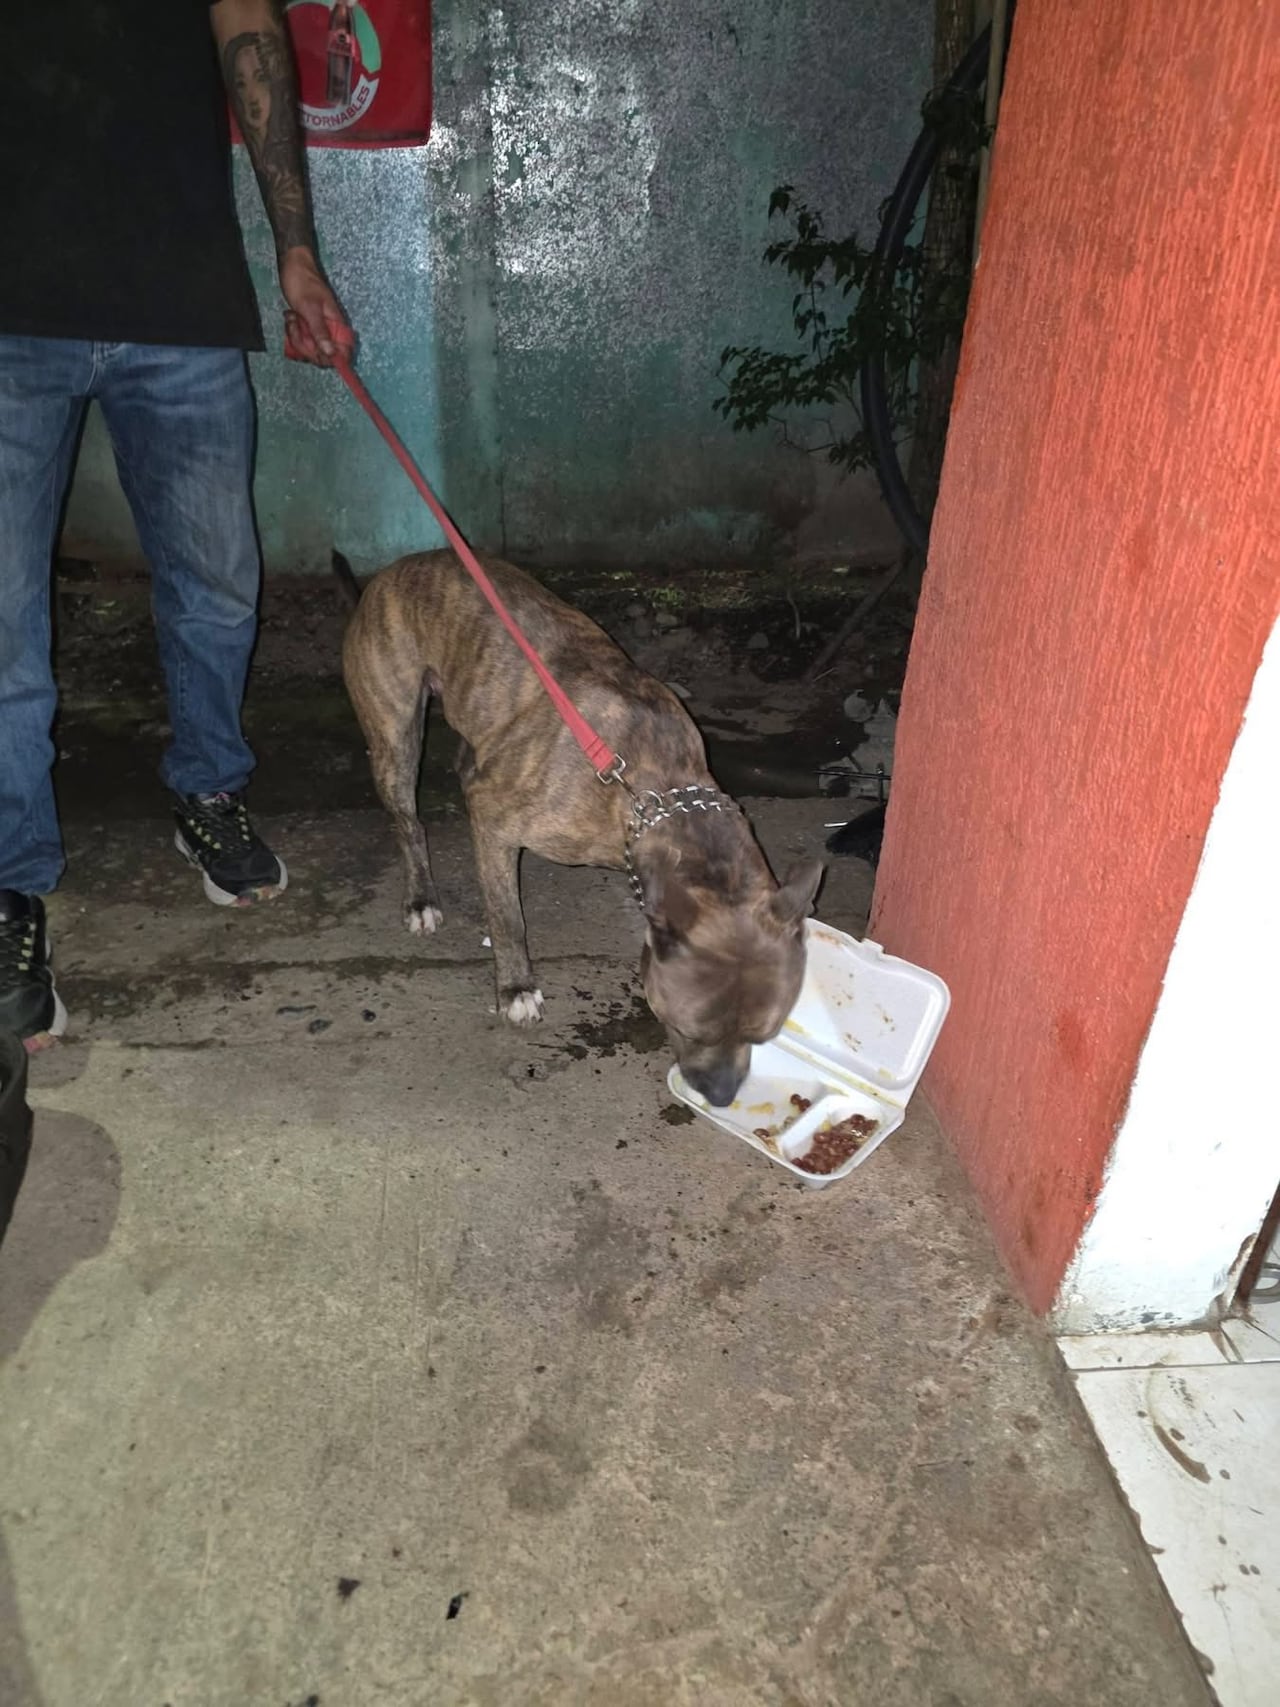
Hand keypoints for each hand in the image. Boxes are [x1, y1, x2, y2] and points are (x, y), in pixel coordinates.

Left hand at [279, 247, 352, 365]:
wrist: (293, 266)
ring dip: (296, 337)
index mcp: (337, 326)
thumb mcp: (310, 309)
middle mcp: (330, 331)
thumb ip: (321, 332)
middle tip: (297, 326)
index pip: (343, 353)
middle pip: (322, 356)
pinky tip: (290, 318)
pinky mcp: (307, 329)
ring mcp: (317, 330)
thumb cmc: (303, 283)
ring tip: (292, 318)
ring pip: (309, 350)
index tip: (316, 351)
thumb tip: (332, 354)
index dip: (331, 359)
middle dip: (305, 345)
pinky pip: (300, 342)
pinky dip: (292, 333)